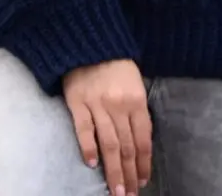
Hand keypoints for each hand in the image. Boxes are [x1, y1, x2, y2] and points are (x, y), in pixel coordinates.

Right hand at [63, 59, 151, 195]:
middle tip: (128, 195)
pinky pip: (84, 130)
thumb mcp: (135, 83)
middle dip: (129, 174)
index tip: (142, 181)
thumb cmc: (116, 63)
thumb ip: (137, 111)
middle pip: (127, 146)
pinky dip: (88, 148)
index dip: (143, 163)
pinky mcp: (77, 102)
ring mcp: (97, 104)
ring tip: (115, 190)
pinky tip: (93, 165)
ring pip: (108, 144)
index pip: (143, 139)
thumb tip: (140, 143)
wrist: (90, 41)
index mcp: (136, 100)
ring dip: (113, 170)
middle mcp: (118, 105)